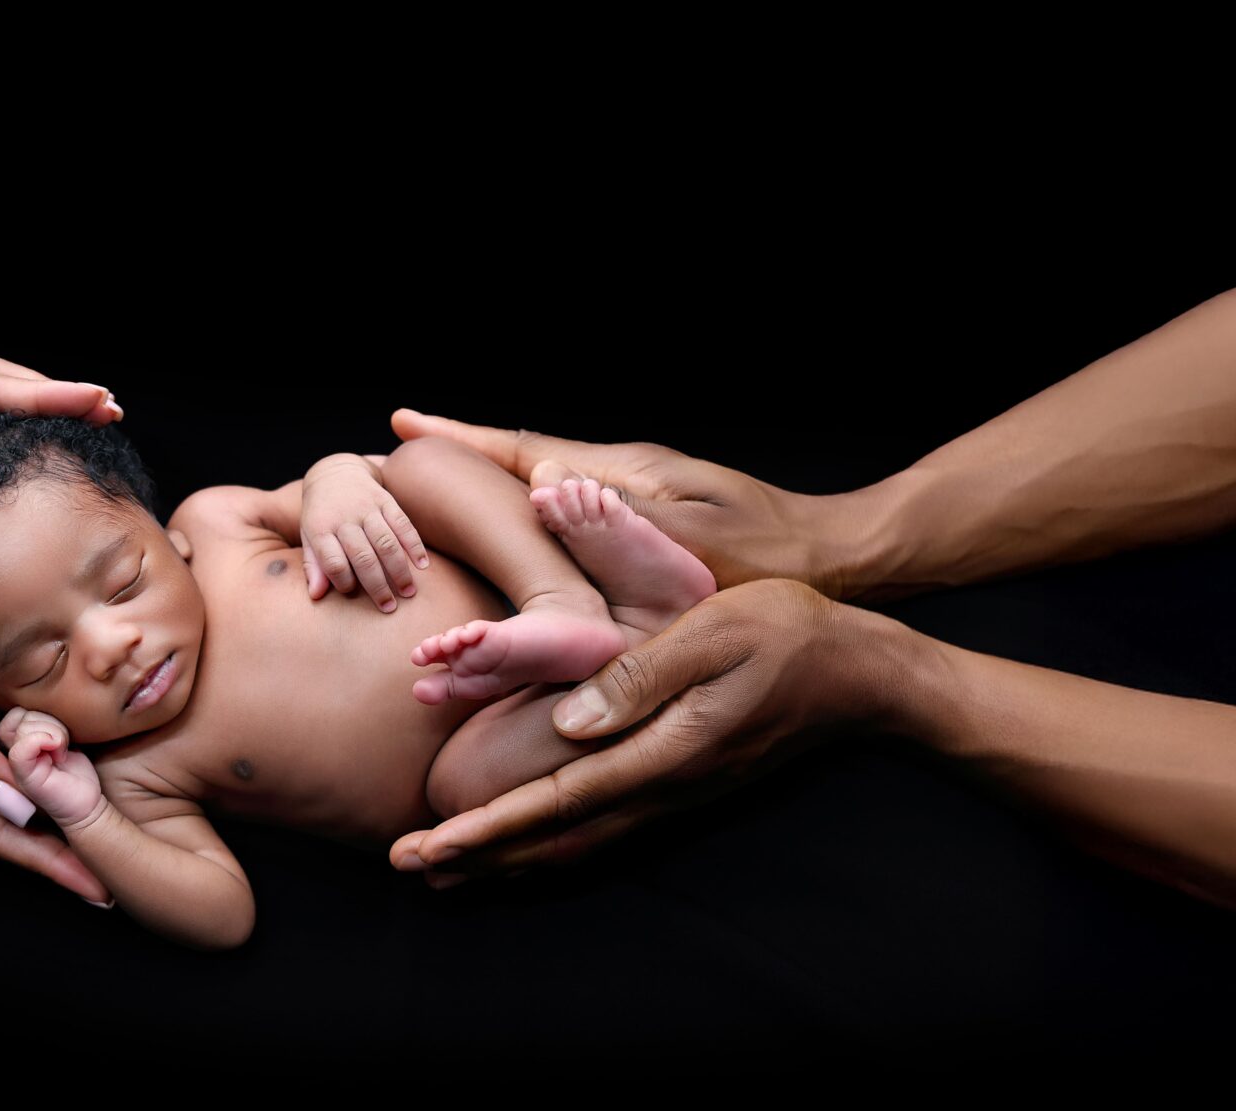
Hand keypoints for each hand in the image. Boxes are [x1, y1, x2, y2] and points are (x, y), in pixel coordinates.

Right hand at [0, 578, 111, 905]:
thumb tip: (17, 805)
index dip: (49, 864)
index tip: (99, 892)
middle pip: (11, 821)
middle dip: (61, 847)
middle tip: (116, 871)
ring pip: (12, 783)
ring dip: (55, 802)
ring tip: (107, 823)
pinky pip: (5, 742)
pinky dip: (40, 755)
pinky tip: (76, 757)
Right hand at [0, 707, 104, 830]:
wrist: (85, 802)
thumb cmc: (73, 768)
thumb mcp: (58, 734)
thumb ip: (42, 721)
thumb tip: (44, 700)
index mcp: (15, 740)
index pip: (15, 711)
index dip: (38, 714)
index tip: (57, 734)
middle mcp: (9, 750)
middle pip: (20, 713)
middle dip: (50, 722)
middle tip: (62, 744)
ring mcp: (14, 763)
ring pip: (24, 725)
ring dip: (53, 732)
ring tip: (61, 752)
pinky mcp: (23, 776)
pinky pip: (22, 747)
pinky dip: (46, 741)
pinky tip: (59, 755)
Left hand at [299, 454, 429, 610]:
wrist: (335, 473)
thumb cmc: (321, 515)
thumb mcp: (309, 537)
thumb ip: (313, 566)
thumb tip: (315, 596)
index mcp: (321, 528)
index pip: (333, 562)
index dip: (343, 581)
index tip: (352, 593)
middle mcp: (345, 518)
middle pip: (363, 557)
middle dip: (378, 585)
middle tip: (389, 607)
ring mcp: (367, 508)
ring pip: (386, 543)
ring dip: (399, 570)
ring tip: (408, 592)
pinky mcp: (386, 500)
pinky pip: (403, 524)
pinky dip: (414, 545)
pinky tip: (423, 565)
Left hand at [389, 580, 899, 876]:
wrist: (859, 672)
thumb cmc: (787, 634)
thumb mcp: (713, 633)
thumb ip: (641, 677)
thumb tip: (570, 722)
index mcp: (662, 751)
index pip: (558, 799)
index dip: (491, 826)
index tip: (433, 844)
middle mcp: (661, 787)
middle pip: (554, 837)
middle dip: (479, 854)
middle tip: (408, 865)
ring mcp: (672, 792)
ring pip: (574, 841)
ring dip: (506, 856)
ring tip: (445, 868)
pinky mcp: (680, 783)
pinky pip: (600, 827)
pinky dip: (549, 842)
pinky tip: (524, 843)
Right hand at [391, 408, 867, 598]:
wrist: (834, 558)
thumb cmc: (769, 560)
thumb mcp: (691, 542)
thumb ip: (615, 517)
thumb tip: (543, 484)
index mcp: (624, 475)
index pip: (523, 452)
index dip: (461, 440)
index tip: (403, 425)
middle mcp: (622, 475)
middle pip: (524, 457)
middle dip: (461, 450)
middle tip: (401, 446)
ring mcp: (635, 492)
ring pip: (544, 479)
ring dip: (490, 476)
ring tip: (438, 477)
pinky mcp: (646, 517)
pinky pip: (568, 504)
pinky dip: (527, 504)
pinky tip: (515, 516)